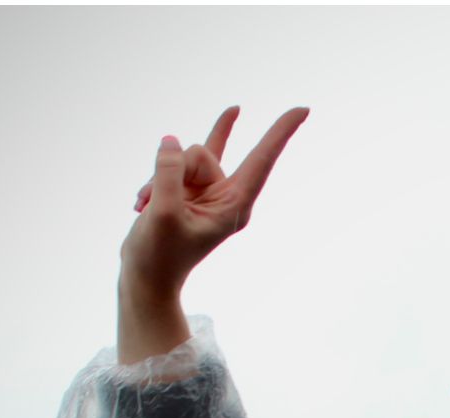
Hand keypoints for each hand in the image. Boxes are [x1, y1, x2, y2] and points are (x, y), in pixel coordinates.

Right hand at [118, 106, 307, 364]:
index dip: (281, 132)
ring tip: (146, 208)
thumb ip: (168, 174)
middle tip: (156, 204)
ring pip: (181, 156)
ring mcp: (207, 191)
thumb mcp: (161, 213)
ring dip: (155, 177)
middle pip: (201, 155)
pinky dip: (158, 171)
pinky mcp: (188, 188)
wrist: (146, 276)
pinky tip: (149, 189)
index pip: (261, 160)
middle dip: (173, 168)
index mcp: (235, 206)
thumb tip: (172, 141)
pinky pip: (183, 157)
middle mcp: (226, 196)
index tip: (303, 108)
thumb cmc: (159, 255)